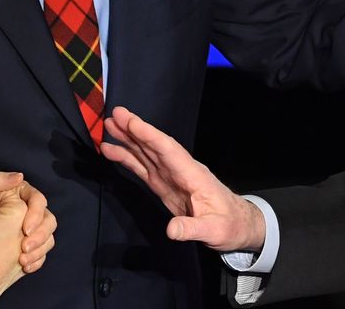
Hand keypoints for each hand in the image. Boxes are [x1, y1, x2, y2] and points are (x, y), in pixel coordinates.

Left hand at [0, 171, 56, 272]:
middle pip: (42, 208)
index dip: (31, 201)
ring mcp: (25, 230)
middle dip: (37, 224)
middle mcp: (16, 212)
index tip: (26, 220)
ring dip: (40, 242)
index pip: (24, 189)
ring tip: (24, 256)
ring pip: (48, 226)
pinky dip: (38, 256)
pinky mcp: (31, 246)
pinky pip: (46, 245)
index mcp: (1, 200)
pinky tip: (25, 265)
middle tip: (25, 237)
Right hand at [102, 106, 265, 251]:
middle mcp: (180, 170)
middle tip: (113, 115)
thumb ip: (193, 228)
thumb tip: (171, 229)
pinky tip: (114, 152)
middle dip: (134, 130)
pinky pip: (144, 168)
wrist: (237, 226)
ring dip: (128, 140)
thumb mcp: (215, 230)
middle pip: (154, 146)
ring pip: (147, 154)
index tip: (130, 121)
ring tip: (107, 128)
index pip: (168, 150)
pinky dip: (128, 159)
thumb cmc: (230, 225)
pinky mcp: (165, 186)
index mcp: (192, 174)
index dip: (149, 135)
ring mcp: (171, 177)